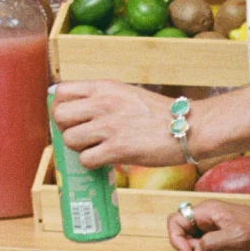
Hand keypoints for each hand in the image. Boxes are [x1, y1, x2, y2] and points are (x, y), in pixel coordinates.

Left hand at [51, 80, 182, 169]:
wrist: (190, 127)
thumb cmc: (159, 114)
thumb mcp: (125, 94)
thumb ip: (101, 99)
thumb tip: (77, 113)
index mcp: (103, 87)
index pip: (60, 91)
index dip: (59, 106)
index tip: (69, 118)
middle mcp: (102, 102)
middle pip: (59, 115)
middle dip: (65, 128)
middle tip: (80, 136)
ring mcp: (109, 125)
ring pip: (69, 139)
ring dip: (79, 148)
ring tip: (95, 149)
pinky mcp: (118, 148)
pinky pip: (86, 160)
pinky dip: (92, 164)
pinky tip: (105, 160)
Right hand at [168, 200, 249, 250]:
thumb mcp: (235, 236)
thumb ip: (212, 242)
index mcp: (207, 210)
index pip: (176, 219)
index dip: (176, 236)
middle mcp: (206, 214)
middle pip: (182, 227)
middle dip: (186, 243)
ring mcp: (211, 222)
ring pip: (191, 234)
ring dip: (194, 247)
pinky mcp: (218, 231)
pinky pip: (202, 239)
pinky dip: (202, 248)